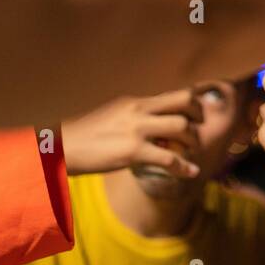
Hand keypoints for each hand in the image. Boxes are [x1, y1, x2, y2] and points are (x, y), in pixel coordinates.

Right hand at [61, 88, 203, 176]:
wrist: (64, 147)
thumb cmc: (88, 135)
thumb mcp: (115, 115)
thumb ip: (138, 116)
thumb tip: (158, 123)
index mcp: (136, 101)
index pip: (173, 92)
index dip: (194, 100)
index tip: (201, 110)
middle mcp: (139, 110)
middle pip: (184, 101)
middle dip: (199, 114)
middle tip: (200, 126)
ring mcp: (137, 130)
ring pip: (182, 128)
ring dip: (194, 141)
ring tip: (192, 151)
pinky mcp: (133, 151)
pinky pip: (168, 159)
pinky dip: (184, 167)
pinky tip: (190, 172)